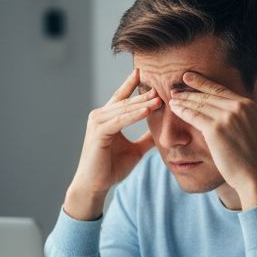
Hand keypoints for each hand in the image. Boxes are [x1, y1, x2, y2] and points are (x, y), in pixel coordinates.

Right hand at [64, 69, 159, 219]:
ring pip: (123, 109)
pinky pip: (119, 121)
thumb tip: (160, 132)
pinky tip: (147, 111)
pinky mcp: (99, 133)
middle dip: (143, 95)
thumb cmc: (111, 167)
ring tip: (159, 98)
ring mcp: (97, 123)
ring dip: (142, 104)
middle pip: (125, 102)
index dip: (131, 84)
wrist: (96, 184)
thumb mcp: (135, 150)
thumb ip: (145, 139)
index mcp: (107, 118)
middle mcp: (100, 116)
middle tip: (161, 86)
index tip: (143, 72)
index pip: (121, 97)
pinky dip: (133, 116)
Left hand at [168, 72, 256, 208]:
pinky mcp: (216, 129)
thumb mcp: (255, 130)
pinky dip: (182, 111)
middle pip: (208, 95)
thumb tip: (232, 116)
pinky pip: (194, 116)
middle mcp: (239, 107)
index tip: (189, 78)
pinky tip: (174, 108)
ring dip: (183, 100)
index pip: (221, 89)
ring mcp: (227, 117)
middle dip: (189, 91)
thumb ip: (244, 118)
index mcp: (249, 105)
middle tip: (175, 89)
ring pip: (200, 103)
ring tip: (172, 99)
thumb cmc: (256, 159)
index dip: (203, 83)